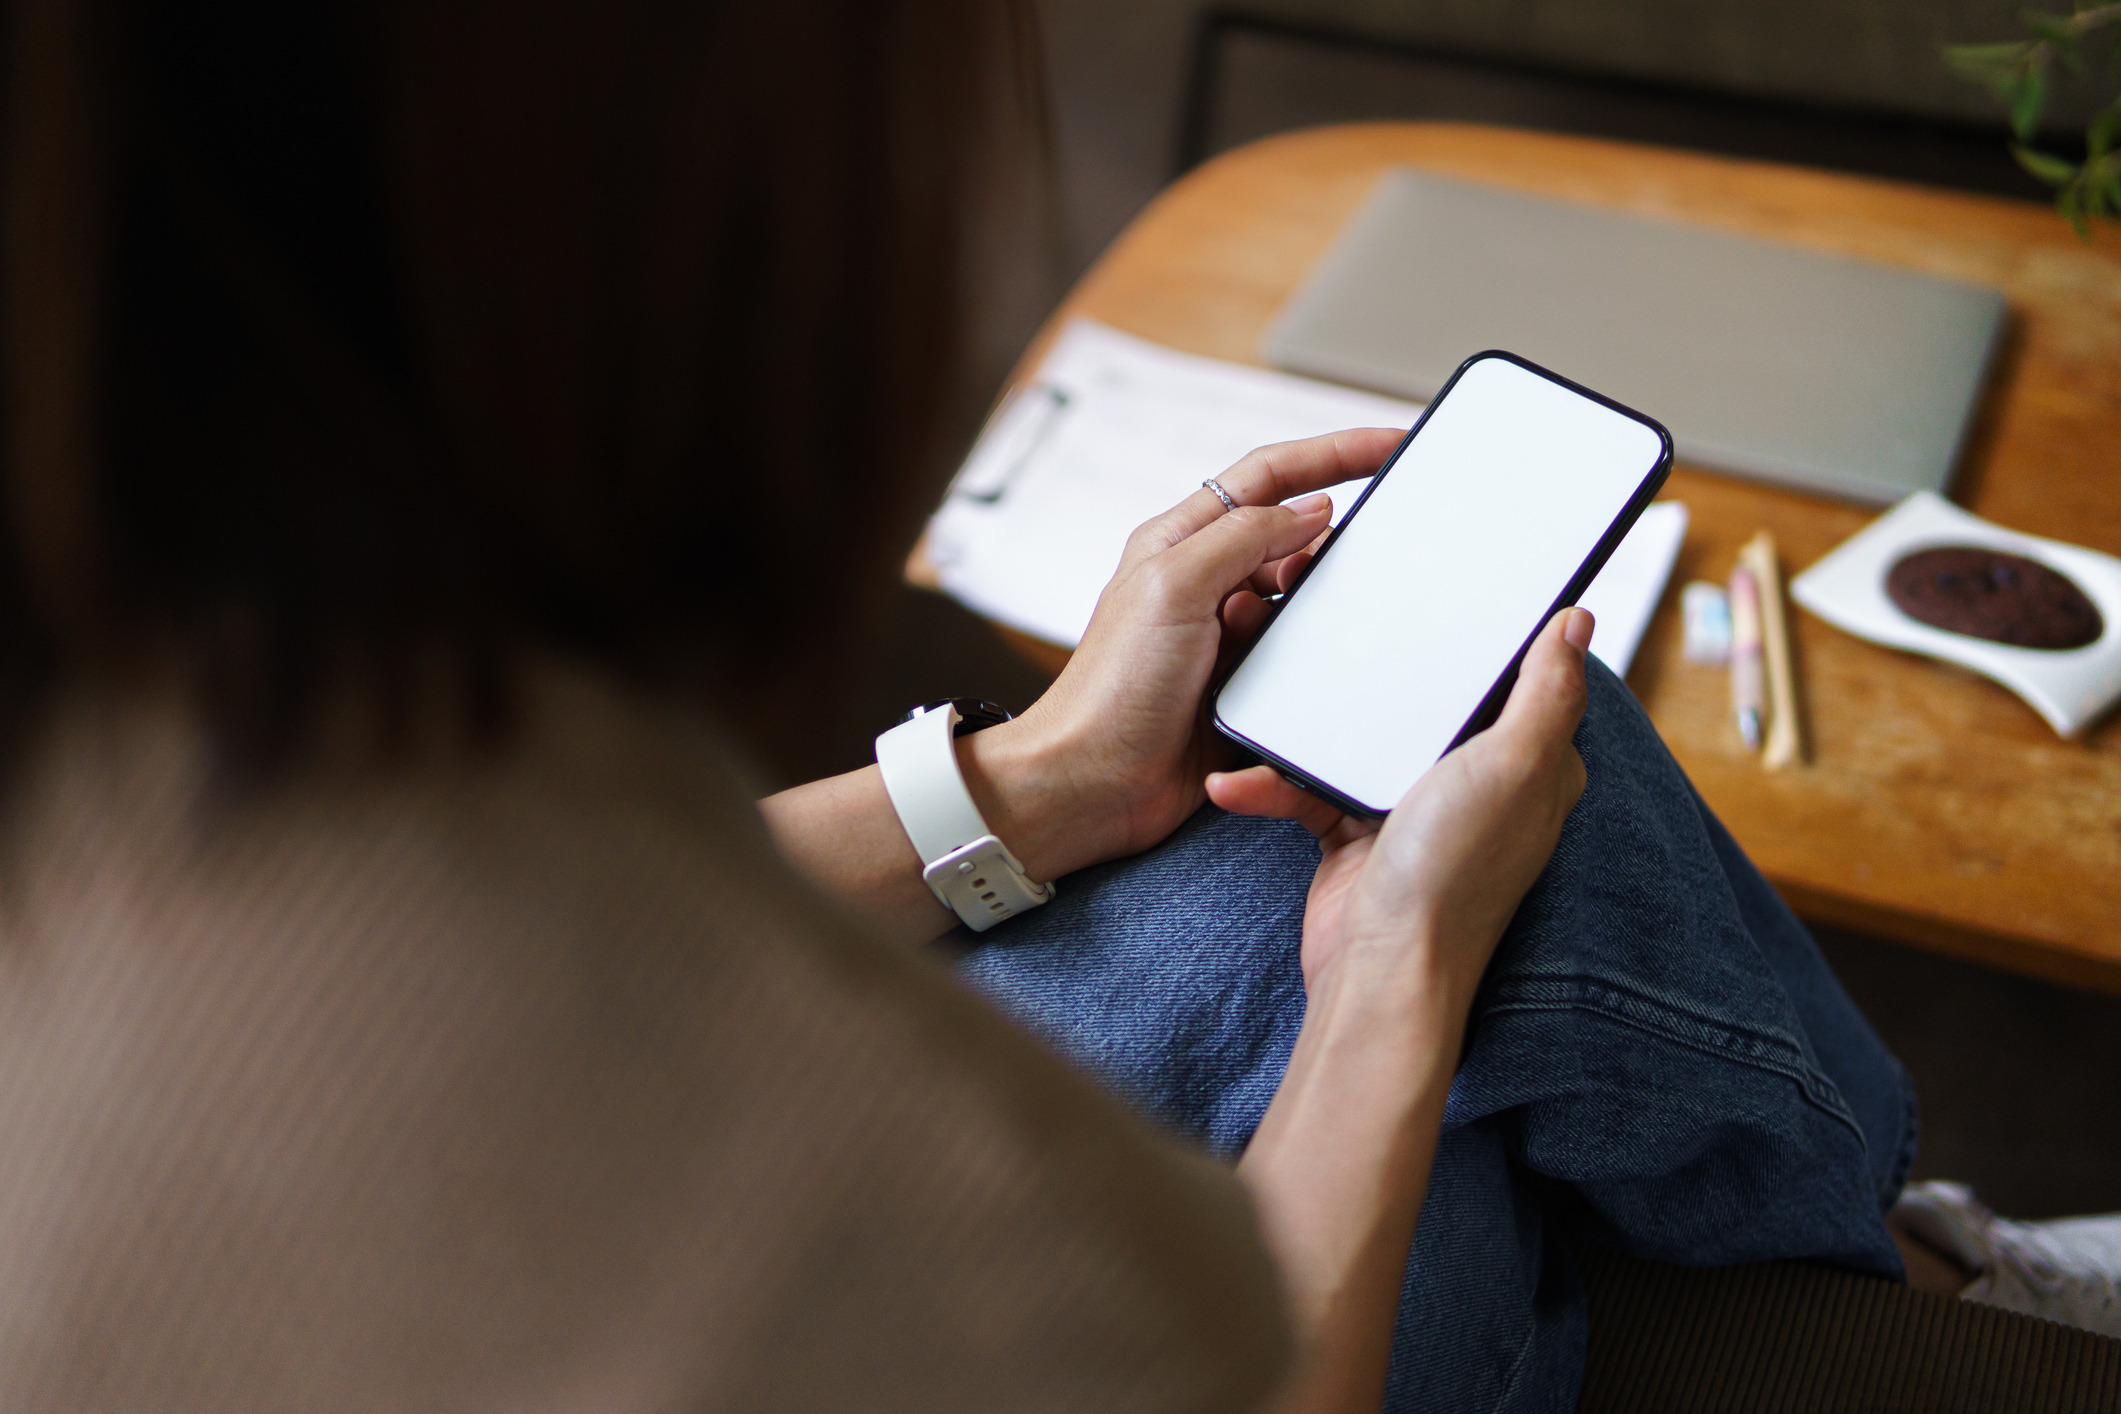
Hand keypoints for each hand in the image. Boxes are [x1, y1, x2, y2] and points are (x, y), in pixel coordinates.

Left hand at [960, 428, 1405, 881]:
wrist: (1095, 784)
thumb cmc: (1112, 688)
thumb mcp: (1174, 587)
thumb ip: (1243, 537)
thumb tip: (1311, 510)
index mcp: (1182, 541)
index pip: (1271, 475)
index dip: (1335, 452)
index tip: (1394, 443)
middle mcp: (1206, 581)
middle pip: (1295, 536)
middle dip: (1330, 545)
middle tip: (1364, 561)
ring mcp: (1228, 636)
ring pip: (1305, 599)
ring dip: (1317, 610)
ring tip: (1300, 633)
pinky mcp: (1246, 686)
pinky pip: (1302, 657)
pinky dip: (1315, 659)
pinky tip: (1309, 671)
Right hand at [1208, 607, 1593, 1013]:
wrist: (1378, 973)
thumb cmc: (1451, 876)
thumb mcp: (1511, 766)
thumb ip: (1546, 693)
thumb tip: (1577, 623)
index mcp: (1526, 764)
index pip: (1510, 679)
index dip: (1476, 634)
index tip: (1430, 588)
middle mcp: (1473, 785)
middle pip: (1422, 700)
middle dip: (1371, 671)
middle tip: (1324, 627)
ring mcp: (1410, 810)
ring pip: (1353, 739)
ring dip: (1302, 733)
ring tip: (1263, 710)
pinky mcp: (1353, 835)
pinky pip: (1306, 790)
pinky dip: (1269, 788)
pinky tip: (1234, 785)